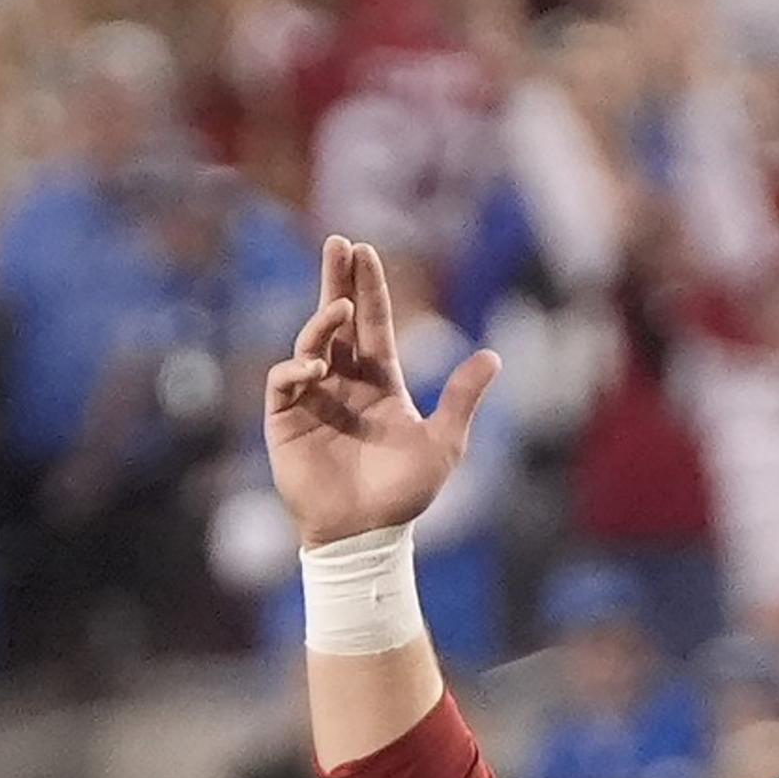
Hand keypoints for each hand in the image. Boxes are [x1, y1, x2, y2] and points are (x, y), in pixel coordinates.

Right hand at [263, 237, 497, 547]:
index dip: (369, 290)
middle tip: (338, 244)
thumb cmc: (404, 493)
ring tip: (339, 307)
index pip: (374, 325)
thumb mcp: (443, 443)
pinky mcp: (285, 419)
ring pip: (311, 344)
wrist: (366, 533)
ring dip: (322, 323)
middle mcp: (344, 382)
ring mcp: (313, 398)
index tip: (364, 251)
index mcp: (381, 383)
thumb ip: (462, 398)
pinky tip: (315, 368)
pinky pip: (284, 382)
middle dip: (336, 282)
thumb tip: (494, 356)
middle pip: (337, 321)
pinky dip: (296, 370)